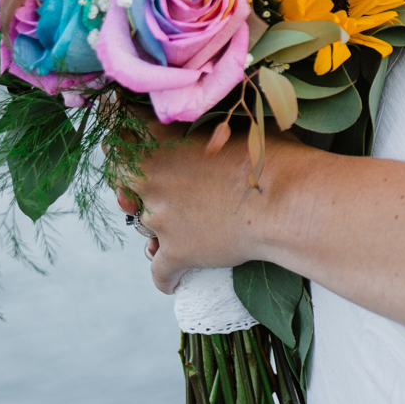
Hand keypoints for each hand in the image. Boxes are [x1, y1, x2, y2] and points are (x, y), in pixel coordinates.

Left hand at [113, 118, 309, 294]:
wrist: (287, 202)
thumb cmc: (275, 156)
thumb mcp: (242, 125)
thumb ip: (216, 125)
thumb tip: (222, 123)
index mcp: (163, 139)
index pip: (121, 124)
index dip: (125, 127)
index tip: (133, 130)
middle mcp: (151, 177)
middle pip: (116, 172)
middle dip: (127, 174)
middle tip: (148, 177)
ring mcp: (160, 217)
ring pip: (139, 221)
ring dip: (153, 222)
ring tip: (173, 225)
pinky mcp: (176, 252)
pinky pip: (157, 270)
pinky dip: (166, 276)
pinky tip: (173, 280)